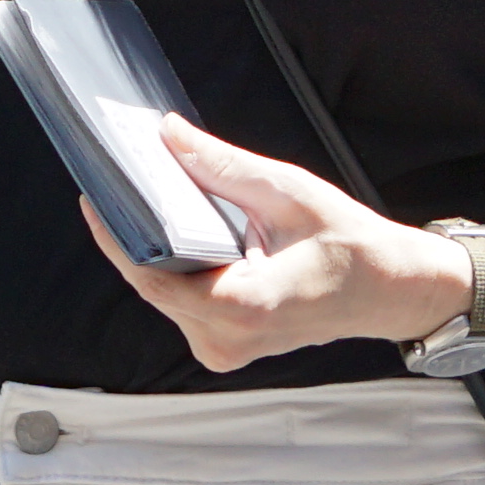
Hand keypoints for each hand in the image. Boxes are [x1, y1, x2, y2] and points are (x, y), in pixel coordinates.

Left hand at [83, 120, 480, 371]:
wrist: (390, 289)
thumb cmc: (351, 246)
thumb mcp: (288, 192)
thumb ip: (222, 166)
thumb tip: (168, 135)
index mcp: (243, 307)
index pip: (152, 276)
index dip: (116, 235)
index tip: (95, 194)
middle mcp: (226, 339)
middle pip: (151, 283)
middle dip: (135, 232)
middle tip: (120, 179)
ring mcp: (223, 348)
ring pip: (163, 293)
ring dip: (155, 248)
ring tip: (150, 200)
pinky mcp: (223, 343)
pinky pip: (180, 300)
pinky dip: (176, 265)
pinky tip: (179, 232)